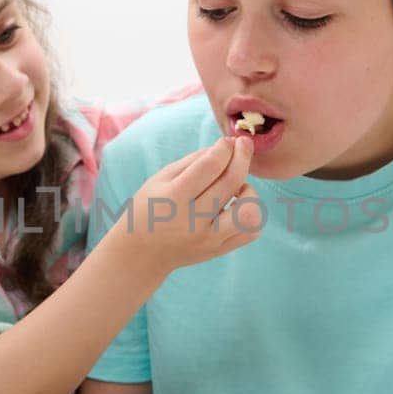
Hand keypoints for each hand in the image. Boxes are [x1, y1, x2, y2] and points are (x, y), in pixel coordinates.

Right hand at [113, 137, 262, 271]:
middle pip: (231, 181)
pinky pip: (251, 231)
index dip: (224, 147)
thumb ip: (195, 160)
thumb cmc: (150, 208)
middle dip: (243, 156)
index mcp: (174, 198)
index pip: (210, 165)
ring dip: (249, 192)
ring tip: (236, 188)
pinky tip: (235, 205)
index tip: (227, 141)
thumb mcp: (161, 178)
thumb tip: (229, 146)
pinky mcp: (219, 250)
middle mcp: (193, 221)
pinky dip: (250, 213)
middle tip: (243, 145)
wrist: (141, 253)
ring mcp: (208, 239)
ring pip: (249, 213)